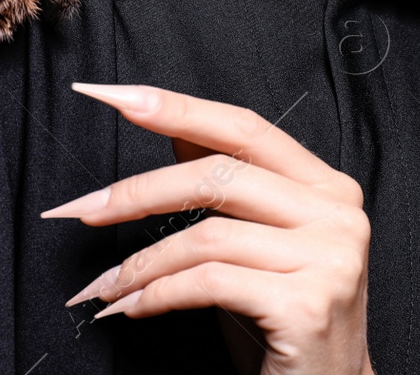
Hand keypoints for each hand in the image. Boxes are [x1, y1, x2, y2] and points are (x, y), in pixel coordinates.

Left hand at [42, 83, 374, 374]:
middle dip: (137, 192)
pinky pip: (209, 282)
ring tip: (105, 286)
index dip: (176, 106)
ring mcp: (330, 258)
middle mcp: (339, 214)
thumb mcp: (253, 245)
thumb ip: (228, 183)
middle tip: (80, 208)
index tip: (112, 96)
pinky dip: (157, 293)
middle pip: (218, 176)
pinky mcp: (307, 305)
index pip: (243, 127)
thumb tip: (175, 127)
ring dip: (140, 262)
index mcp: (328, 187)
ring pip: (206, 235)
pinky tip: (133, 308)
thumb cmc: (282, 323)